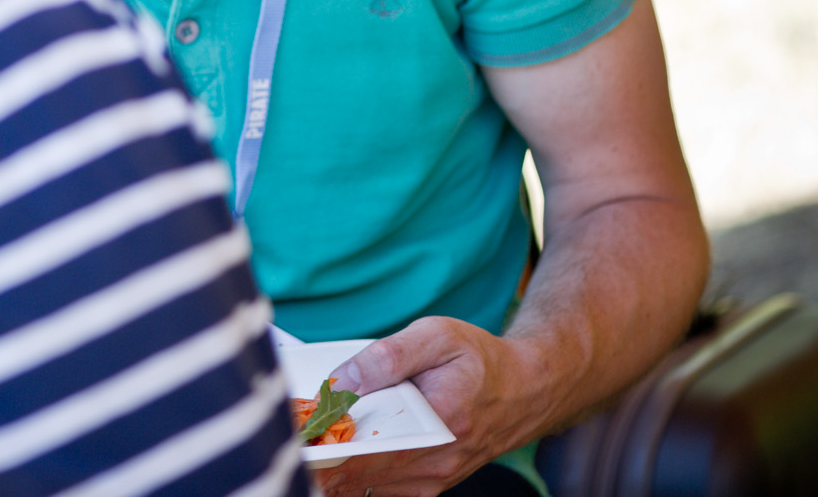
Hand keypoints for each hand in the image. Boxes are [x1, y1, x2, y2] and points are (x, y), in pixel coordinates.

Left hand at [311, 317, 545, 496]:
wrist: (524, 390)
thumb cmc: (479, 360)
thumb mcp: (437, 336)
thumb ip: (388, 355)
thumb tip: (341, 379)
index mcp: (439, 423)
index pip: (369, 452)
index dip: (325, 450)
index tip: (297, 437)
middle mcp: (436, 462)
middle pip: (360, 476)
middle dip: (320, 460)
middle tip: (293, 438)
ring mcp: (432, 480)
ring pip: (366, 489)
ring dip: (333, 471)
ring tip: (308, 445)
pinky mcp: (427, 484)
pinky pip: (380, 491)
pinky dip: (352, 477)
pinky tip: (333, 457)